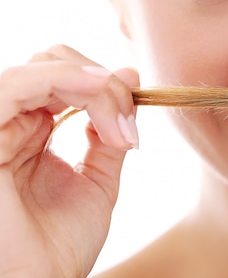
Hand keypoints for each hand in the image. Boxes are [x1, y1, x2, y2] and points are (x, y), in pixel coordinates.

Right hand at [0, 45, 138, 277]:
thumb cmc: (60, 245)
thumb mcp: (98, 179)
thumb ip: (111, 129)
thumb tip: (131, 72)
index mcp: (31, 132)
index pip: (67, 78)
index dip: (108, 89)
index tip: (134, 128)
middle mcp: (9, 124)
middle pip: (56, 62)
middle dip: (106, 86)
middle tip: (128, 128)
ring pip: (43, 66)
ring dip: (94, 85)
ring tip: (119, 123)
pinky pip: (14, 85)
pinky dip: (61, 79)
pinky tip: (96, 90)